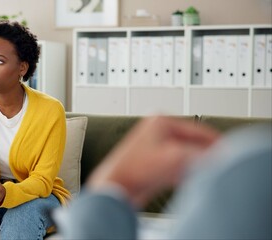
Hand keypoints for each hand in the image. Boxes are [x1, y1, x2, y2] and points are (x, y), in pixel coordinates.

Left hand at [87, 116, 218, 207]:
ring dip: (196, 164)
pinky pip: (178, 165)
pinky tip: (189, 179)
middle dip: (205, 155)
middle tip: (218, 164)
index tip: (229, 153)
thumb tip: (218, 155)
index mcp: (160, 120)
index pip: (198, 129)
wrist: (115, 186)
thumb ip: (201, 154)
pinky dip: (187, 171)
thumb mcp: (176, 157)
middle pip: (193, 142)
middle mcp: (157, 130)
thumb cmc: (133, 168)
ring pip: (187, 154)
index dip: (215, 143)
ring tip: (205, 173)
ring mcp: (155, 146)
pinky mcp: (154, 162)